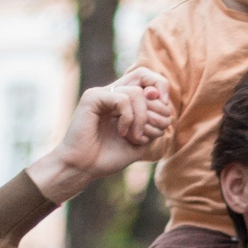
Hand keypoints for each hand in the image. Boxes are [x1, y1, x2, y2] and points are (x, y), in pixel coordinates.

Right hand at [26, 69, 172, 202]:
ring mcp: (101, 94)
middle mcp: (112, 93)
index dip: (162, 92)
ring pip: (136, 93)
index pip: (149, 79)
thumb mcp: (141, 141)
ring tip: (134, 138)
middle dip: (157, 111)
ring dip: (142, 119)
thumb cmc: (108, 157)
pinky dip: (128, 118)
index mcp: (123, 101)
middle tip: (149, 134)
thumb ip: (153, 121)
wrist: (83, 168)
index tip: (164, 120)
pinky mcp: (92, 97)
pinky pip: (122, 99)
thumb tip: (162, 100)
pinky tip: (122, 133)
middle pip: (146, 81)